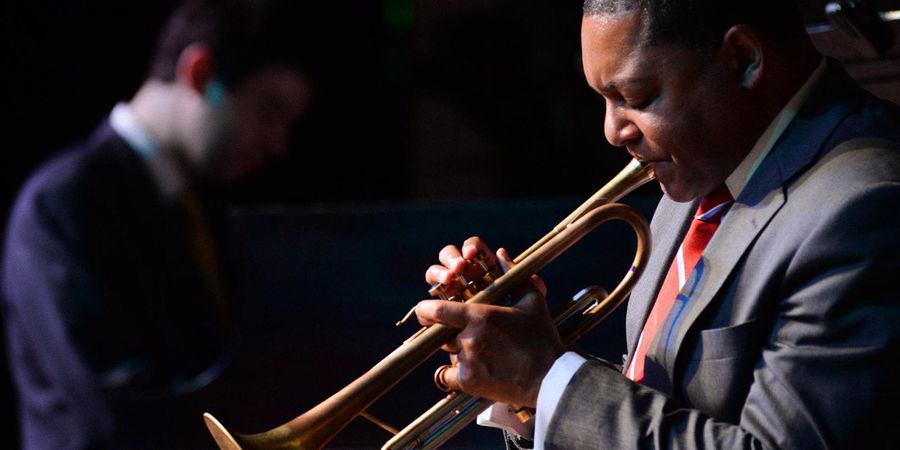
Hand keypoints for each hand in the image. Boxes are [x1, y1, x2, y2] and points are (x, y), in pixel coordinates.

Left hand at [417, 237, 565, 407]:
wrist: (550, 379)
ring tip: (481, 354)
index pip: (436, 310)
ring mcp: (467, 361)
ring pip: (447, 353)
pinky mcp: (467, 382)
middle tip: (462, 335)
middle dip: (447, 333)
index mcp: (479, 315)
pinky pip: (446, 376)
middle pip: (440, 333)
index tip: (426, 311)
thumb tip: (501, 253)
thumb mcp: (532, 301)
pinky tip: (473, 372)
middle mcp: (468, 337)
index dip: (425, 310)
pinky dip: (454, 375)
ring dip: (457, 352)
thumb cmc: (542, 337)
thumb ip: (512, 274)